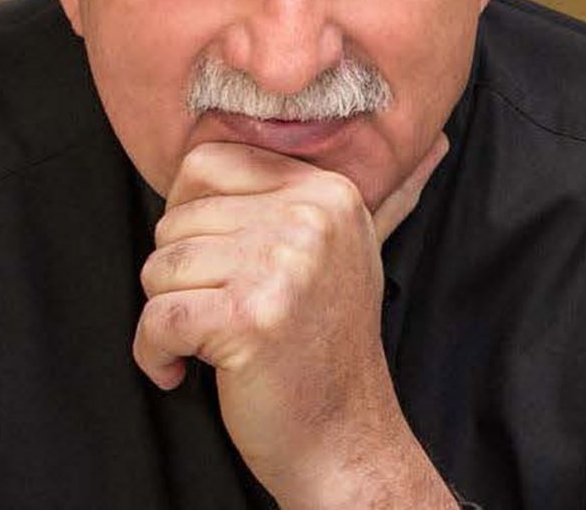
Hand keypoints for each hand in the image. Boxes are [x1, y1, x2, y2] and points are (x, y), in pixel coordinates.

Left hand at [133, 132, 450, 507]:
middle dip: (178, 276)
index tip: (213, 260)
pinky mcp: (251, 319)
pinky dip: (152, 354)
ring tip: (209, 338)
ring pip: (159, 267)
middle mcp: (309, 218)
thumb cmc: (328, 344)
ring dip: (167, 316)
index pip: (206, 162)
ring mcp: (283, 266)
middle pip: (176, 219)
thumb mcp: (352, 251)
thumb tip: (433, 145)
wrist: (344, 439)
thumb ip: (380, 196)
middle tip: (218, 312)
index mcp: (326, 192)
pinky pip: (156, 318)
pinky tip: (180, 369)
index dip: (189, 216)